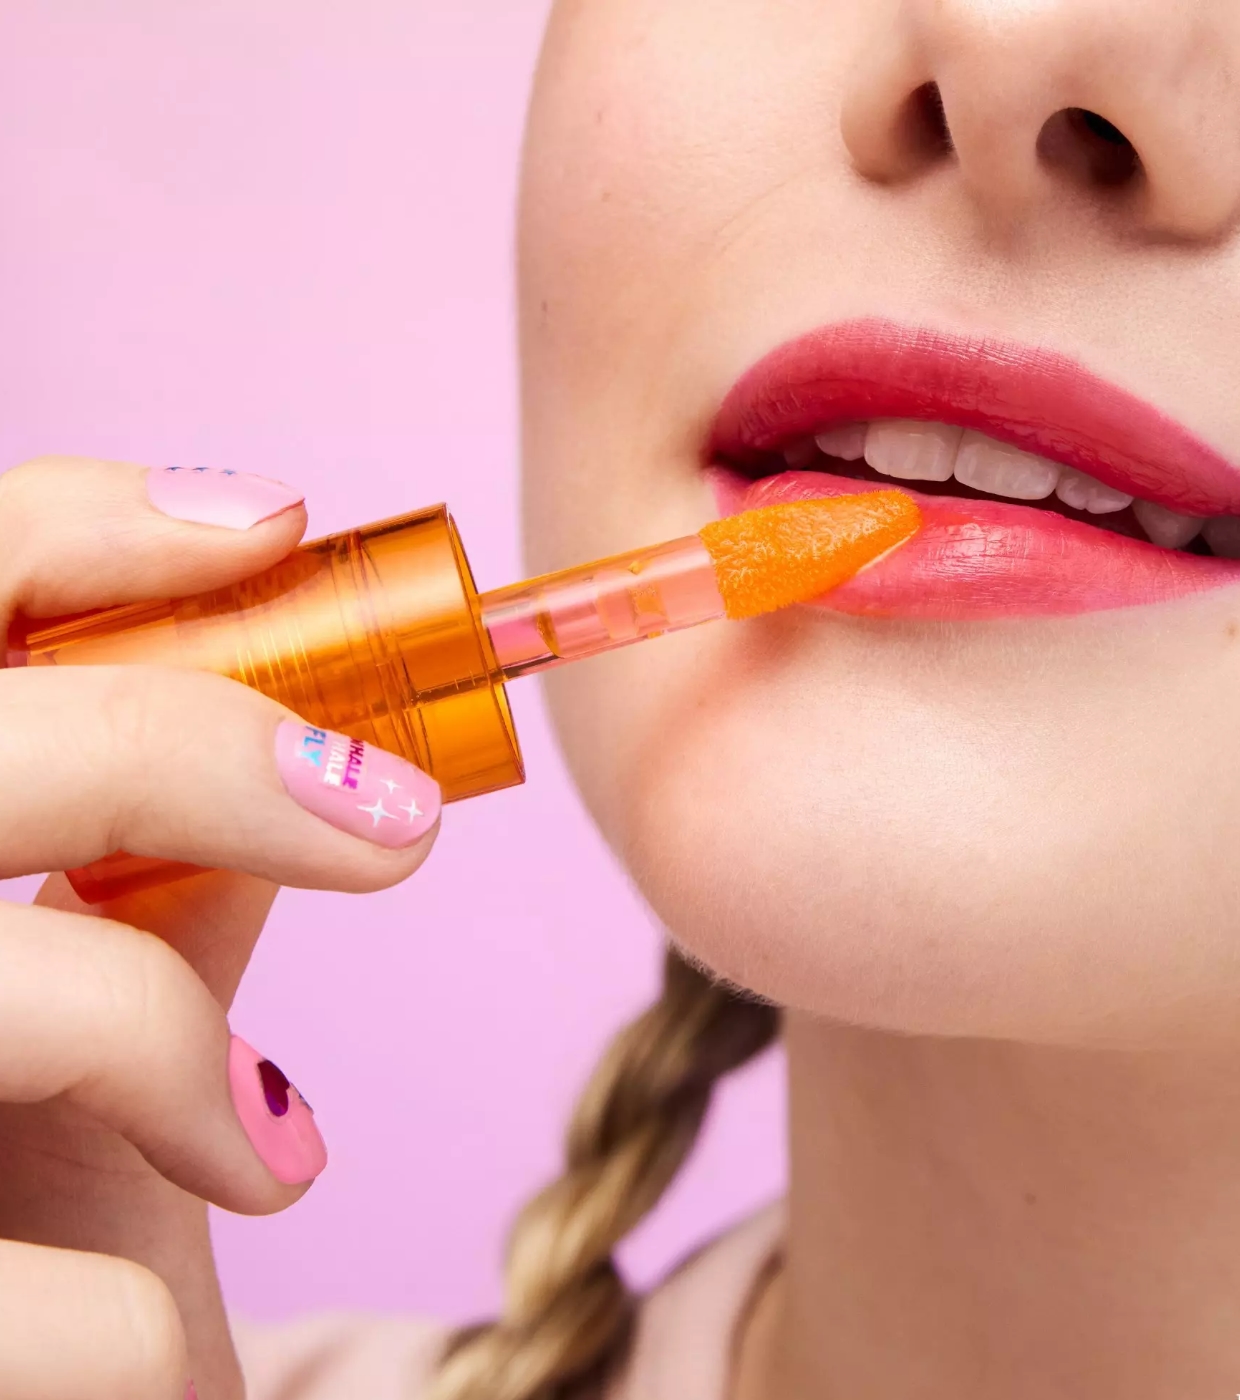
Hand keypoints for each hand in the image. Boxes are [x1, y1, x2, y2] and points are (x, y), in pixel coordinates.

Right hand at [0, 458, 440, 1399]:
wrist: (18, 1398)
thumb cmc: (29, 1203)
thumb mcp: (71, 1013)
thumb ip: (152, 873)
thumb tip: (324, 726)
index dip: (74, 529)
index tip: (271, 523)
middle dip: (194, 748)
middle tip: (400, 825)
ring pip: (23, 992)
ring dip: (175, 1049)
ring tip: (276, 1152)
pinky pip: (15, 1294)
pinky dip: (142, 1313)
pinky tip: (155, 1344)